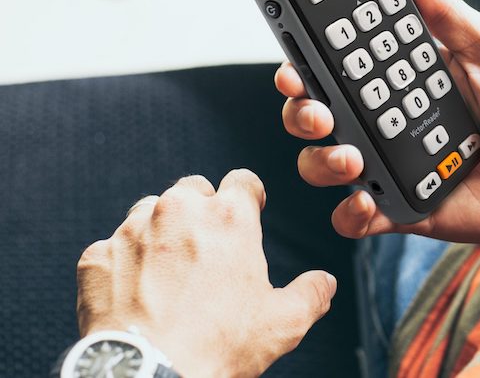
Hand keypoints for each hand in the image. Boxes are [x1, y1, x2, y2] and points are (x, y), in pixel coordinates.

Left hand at [76, 170, 337, 377]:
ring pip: (149, 211)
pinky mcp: (97, 256)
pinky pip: (112, 247)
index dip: (249, 198)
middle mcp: (180, 211)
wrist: (149, 375)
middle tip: (207, 249)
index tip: (248, 214)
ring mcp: (133, 230)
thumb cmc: (217, 346)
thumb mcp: (284, 323)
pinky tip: (135, 292)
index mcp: (230, 217)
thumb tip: (324, 283)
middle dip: (202, 211)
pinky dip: (123, 263)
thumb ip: (312, 294)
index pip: (243, 180)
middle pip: (193, 188)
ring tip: (168, 272)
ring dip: (160, 232)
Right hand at [278, 0, 479, 242]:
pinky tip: (366, 198)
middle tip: (316, 107)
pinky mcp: (403, 209)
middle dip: (300, 109)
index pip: (337, 65)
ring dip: (322, 160)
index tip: (295, 52)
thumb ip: (447, 13)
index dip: (305, 58)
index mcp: (401, 78)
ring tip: (352, 157)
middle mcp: (385, 121)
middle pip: (315, 113)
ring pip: (324, 165)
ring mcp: (390, 166)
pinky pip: (356, 216)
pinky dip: (349, 212)